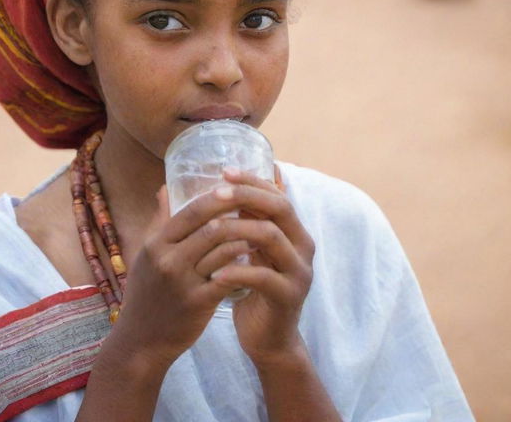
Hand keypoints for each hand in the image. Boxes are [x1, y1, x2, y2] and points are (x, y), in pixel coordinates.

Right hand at [106, 185, 258, 366]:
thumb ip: (159, 220)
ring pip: (222, 249)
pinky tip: (255, 256)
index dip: (217, 197)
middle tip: (257, 205)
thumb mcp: (145, 253)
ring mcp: (183, 282)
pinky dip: (243, 263)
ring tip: (263, 227)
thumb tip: (165, 187)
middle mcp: (168, 259)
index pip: (191, 210)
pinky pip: (228, 276)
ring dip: (245, 235)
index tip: (237, 187)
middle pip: (210, 225)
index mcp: (156, 243)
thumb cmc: (146, 292)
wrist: (141, 341)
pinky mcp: (198, 303)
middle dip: (237, 213)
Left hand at [206, 167, 315, 366]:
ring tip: (208, 229)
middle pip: (279, 208)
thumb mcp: (251, 250)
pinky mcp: (289, 296)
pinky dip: (236, 270)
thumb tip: (219, 187)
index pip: (276, 194)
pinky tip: (213, 272)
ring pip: (271, 237)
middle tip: (217, 192)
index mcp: (293, 230)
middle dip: (247, 196)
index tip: (224, 170)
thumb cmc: (254, 288)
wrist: (269, 339)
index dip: (252, 181)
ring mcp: (299, 271)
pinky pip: (262, 276)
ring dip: (237, 229)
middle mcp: (302, 245)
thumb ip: (245, 222)